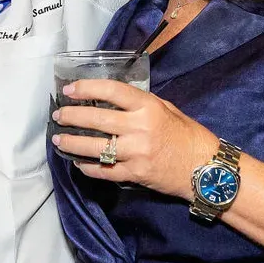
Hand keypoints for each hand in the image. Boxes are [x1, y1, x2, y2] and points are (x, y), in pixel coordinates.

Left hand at [51, 79, 216, 195]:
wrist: (205, 169)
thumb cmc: (188, 135)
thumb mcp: (167, 109)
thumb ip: (141, 104)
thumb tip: (112, 98)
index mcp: (148, 108)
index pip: (112, 92)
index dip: (87, 88)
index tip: (70, 89)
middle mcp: (139, 129)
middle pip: (97, 120)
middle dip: (72, 117)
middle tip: (58, 115)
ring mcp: (136, 153)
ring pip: (95, 148)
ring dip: (72, 144)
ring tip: (59, 139)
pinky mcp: (135, 174)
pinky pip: (104, 171)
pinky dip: (88, 167)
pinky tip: (78, 163)